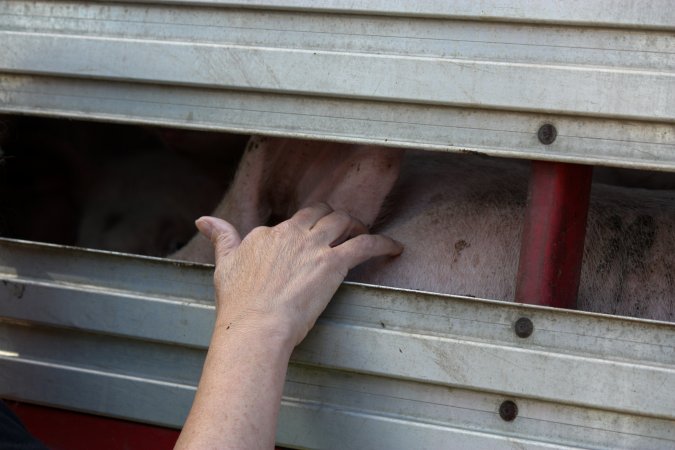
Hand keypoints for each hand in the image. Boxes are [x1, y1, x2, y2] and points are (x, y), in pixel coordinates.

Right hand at [195, 203, 402, 346]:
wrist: (256, 326)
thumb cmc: (239, 303)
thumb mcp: (224, 265)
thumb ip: (221, 238)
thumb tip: (203, 220)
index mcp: (268, 233)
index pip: (290, 223)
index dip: (301, 231)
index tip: (307, 242)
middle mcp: (292, 233)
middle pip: (319, 212)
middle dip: (332, 216)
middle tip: (342, 226)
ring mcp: (314, 247)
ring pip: (342, 221)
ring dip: (355, 224)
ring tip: (363, 231)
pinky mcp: (333, 263)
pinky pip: (364, 244)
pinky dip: (383, 243)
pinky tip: (395, 247)